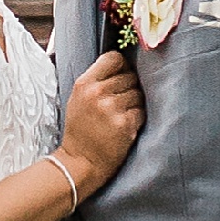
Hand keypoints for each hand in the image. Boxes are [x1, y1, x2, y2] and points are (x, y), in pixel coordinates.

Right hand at [56, 50, 141, 200]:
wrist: (80, 163)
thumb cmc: (80, 130)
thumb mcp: (78, 99)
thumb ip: (97, 80)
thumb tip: (124, 64)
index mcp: (84, 83)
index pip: (114, 58)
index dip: (122, 66)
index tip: (121, 76)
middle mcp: (97, 92)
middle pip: (130, 76)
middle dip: (128, 89)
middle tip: (118, 104)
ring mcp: (111, 108)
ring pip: (138, 94)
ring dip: (134, 105)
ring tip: (120, 117)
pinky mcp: (124, 124)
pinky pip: (141, 111)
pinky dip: (137, 119)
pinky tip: (125, 127)